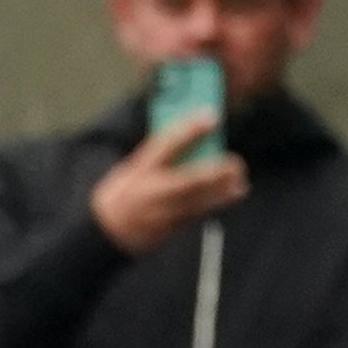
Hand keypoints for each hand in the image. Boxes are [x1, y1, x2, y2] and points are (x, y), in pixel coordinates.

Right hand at [86, 114, 248, 253]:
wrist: (107, 232)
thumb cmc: (119, 194)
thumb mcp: (131, 169)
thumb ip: (157, 156)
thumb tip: (187, 138)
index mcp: (140, 170)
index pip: (166, 144)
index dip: (190, 129)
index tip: (211, 115)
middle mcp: (153, 190)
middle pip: (190, 179)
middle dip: (216, 171)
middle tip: (234, 163)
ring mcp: (164, 211)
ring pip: (199, 199)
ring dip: (223, 190)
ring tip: (239, 181)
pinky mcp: (173, 226)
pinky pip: (198, 212)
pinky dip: (216, 202)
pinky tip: (231, 194)